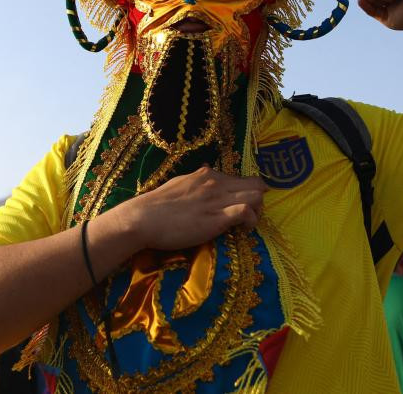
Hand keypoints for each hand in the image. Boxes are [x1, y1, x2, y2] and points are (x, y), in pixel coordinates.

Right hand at [116, 166, 265, 250]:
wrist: (143, 218)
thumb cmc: (156, 205)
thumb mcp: (179, 184)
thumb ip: (195, 180)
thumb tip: (204, 172)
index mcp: (207, 175)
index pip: (242, 179)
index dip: (248, 192)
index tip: (243, 204)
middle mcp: (216, 183)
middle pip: (256, 185)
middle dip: (259, 200)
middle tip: (250, 215)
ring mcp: (218, 200)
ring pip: (256, 197)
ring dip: (258, 211)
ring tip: (247, 224)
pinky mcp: (217, 218)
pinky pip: (246, 212)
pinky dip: (251, 221)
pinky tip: (244, 230)